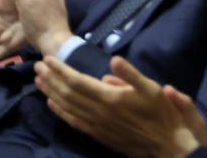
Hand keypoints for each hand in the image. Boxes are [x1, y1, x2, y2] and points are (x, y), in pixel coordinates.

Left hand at [35, 56, 206, 157]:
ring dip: (51, 92)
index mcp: (109, 98)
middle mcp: (98, 112)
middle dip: (50, 78)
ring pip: (67, 107)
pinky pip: (74, 122)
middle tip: (37, 65)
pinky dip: (60, 112)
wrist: (169, 148)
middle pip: (67, 92)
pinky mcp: (99, 135)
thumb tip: (113, 59)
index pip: (76, 80)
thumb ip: (131, 75)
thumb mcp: (153, 90)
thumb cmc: (163, 116)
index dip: (59, 69)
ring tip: (38, 80)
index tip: (47, 58)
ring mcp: (97, 125)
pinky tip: (51, 104)